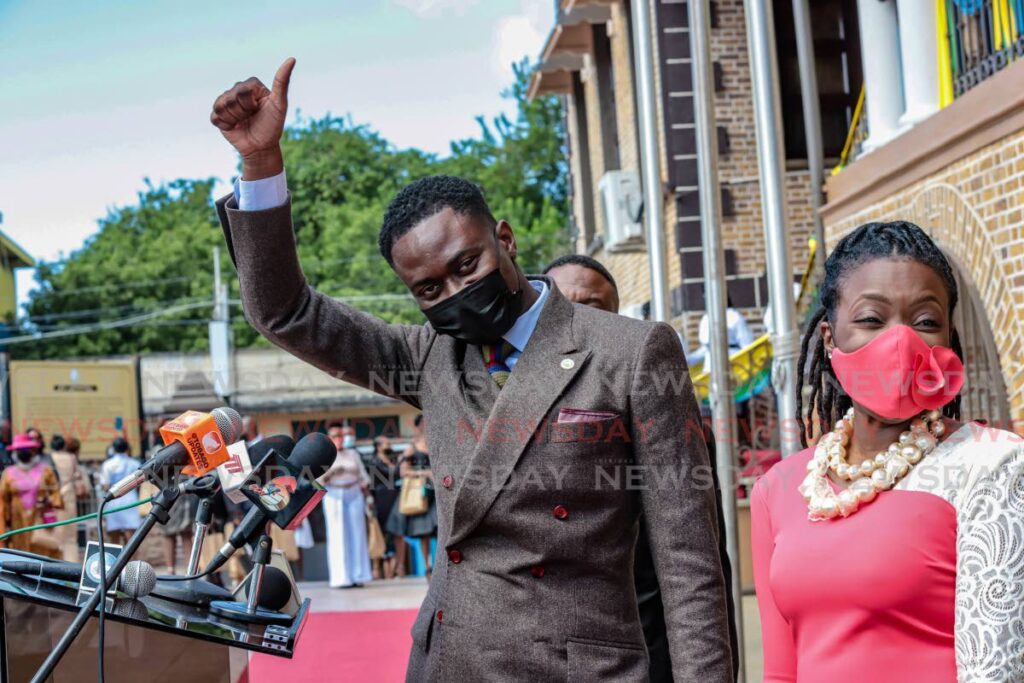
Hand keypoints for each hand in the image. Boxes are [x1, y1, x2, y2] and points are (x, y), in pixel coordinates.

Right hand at [210, 58, 295, 178]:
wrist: (262, 147)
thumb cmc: (272, 125)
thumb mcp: (280, 104)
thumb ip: (282, 82)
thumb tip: (292, 58)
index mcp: (252, 85)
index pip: (243, 90)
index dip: (250, 104)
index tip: (259, 109)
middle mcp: (238, 90)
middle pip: (231, 97)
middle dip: (242, 112)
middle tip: (251, 117)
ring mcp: (226, 101)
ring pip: (221, 106)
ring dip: (234, 118)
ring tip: (243, 122)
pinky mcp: (218, 114)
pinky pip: (214, 117)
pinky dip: (225, 125)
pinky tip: (234, 127)